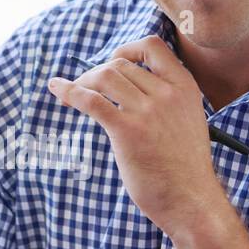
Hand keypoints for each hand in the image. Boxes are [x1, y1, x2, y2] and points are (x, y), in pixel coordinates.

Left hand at [47, 35, 224, 235]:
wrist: (191, 201)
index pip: (153, 47)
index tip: (113, 62)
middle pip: (121, 64)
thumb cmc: (185, 170)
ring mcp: (148, 111)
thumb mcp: (188, 123)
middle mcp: (167, 94)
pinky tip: (58, 90)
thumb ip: (167, 103)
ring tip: (71, 94)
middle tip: (85, 90)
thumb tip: (132, 92)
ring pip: (105, 76)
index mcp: (185, 88)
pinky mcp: (127, 130)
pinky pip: (91, 100)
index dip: (127, 49)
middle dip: (97, 73)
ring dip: (83, 82)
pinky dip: (70, 91)